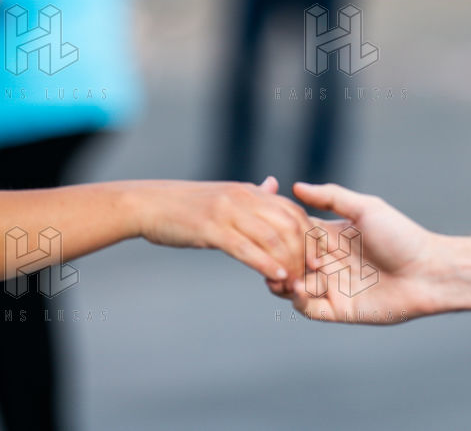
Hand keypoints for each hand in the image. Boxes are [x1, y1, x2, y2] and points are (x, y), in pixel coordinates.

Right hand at [135, 176, 311, 283]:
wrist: (149, 204)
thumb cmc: (187, 205)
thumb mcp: (225, 194)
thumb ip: (253, 194)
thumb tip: (274, 185)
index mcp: (250, 192)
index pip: (293, 210)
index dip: (311, 234)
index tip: (322, 257)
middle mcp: (244, 198)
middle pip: (289, 224)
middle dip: (306, 252)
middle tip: (314, 275)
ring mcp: (228, 212)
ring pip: (272, 237)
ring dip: (289, 263)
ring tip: (297, 284)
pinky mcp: (211, 228)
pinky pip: (246, 247)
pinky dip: (265, 263)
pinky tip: (277, 278)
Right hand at [276, 181, 440, 323]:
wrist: (427, 272)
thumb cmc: (401, 236)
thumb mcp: (366, 208)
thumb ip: (331, 197)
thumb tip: (296, 186)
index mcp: (332, 236)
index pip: (294, 233)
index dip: (279, 231)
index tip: (265, 226)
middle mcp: (329, 261)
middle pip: (290, 261)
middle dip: (276, 259)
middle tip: (267, 256)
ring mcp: (333, 287)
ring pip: (294, 286)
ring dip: (283, 280)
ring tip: (281, 274)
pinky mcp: (340, 310)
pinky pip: (310, 308)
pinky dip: (299, 300)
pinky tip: (297, 288)